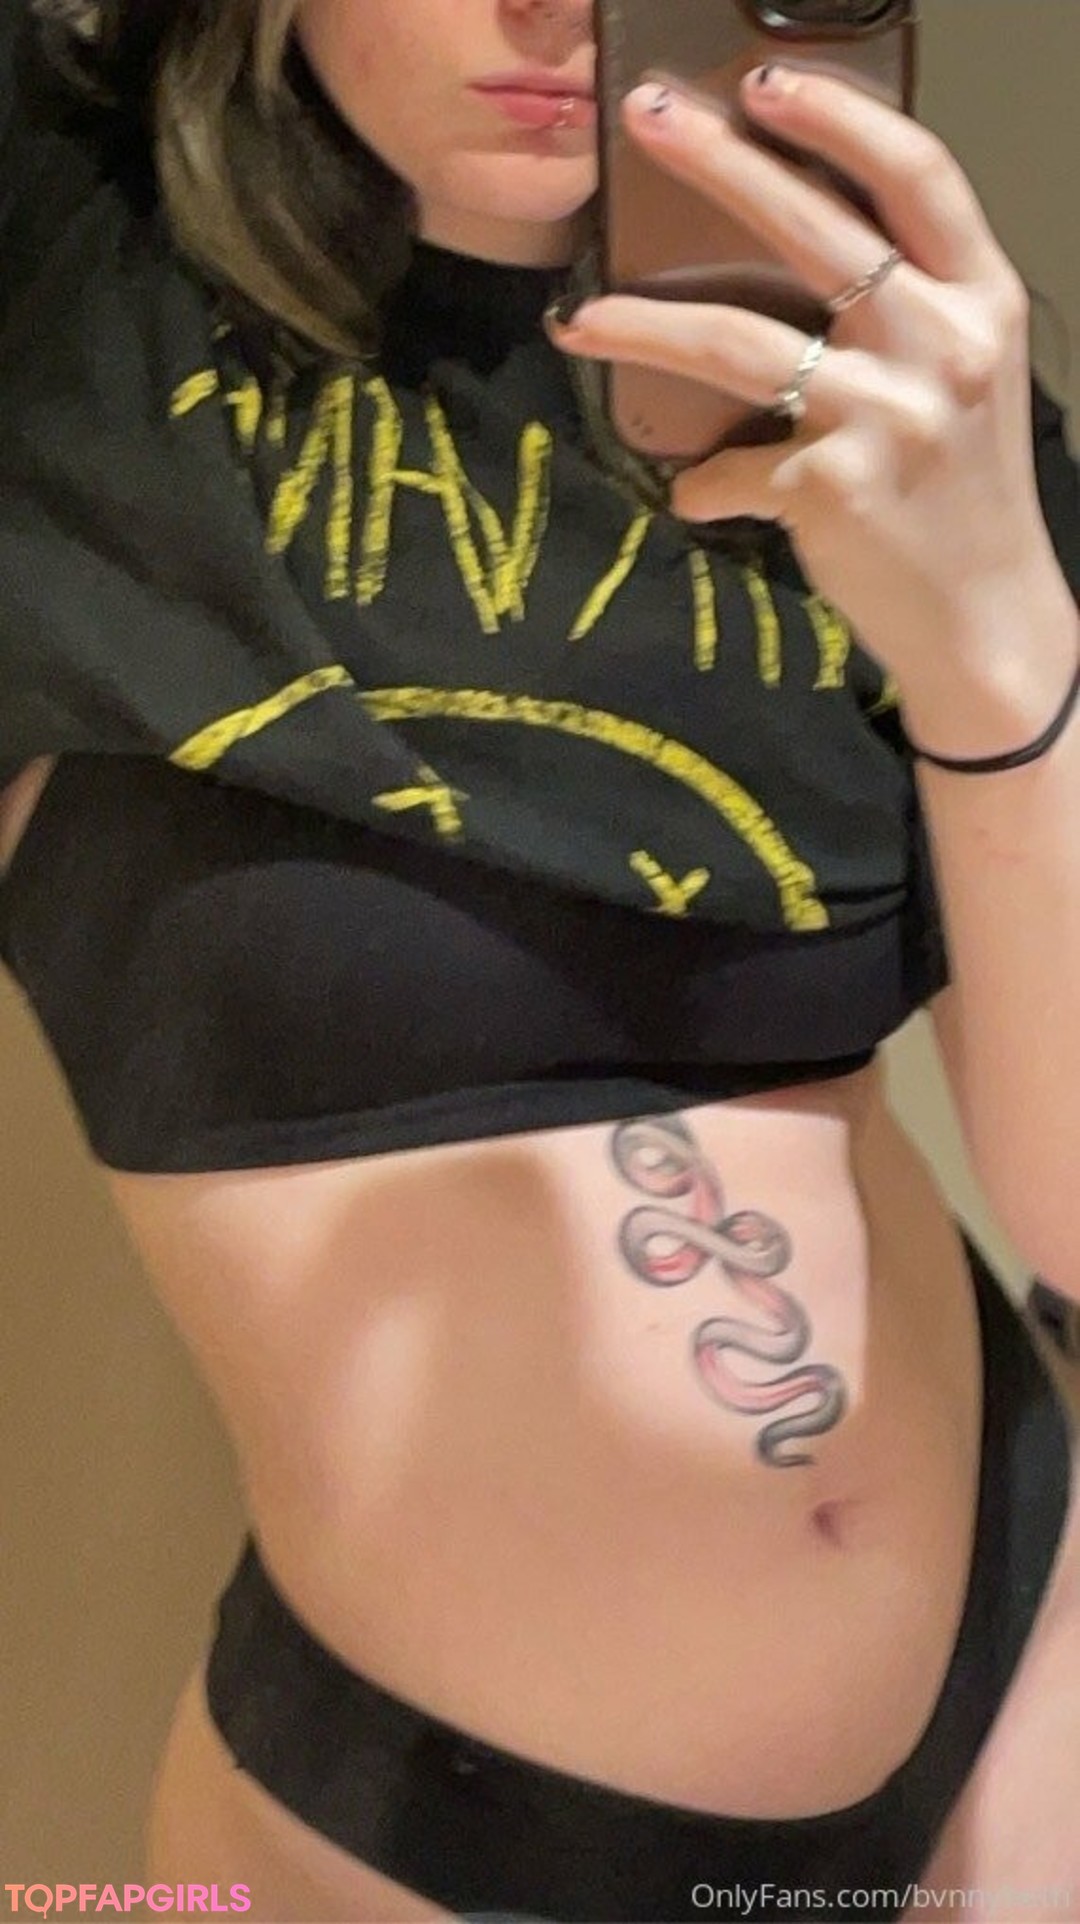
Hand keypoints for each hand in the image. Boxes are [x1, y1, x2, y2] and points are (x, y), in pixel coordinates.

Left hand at [547, 67, 1067, 684]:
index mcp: (981, 300)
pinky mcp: (837, 486)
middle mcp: (944, 343)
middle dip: (719, 163)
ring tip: (579, 318)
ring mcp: (890, 413)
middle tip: (646, 119)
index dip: (839, 120)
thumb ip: (903, 312)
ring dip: (645, 326)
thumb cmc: (962, 495)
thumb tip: (776, 268)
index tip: (764, 83)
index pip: (917, 177)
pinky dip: (706, 483)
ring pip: (740, 342)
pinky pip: (735, 467)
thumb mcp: (964, 380)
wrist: (985, 619)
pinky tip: (698, 494)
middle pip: (816, 229)